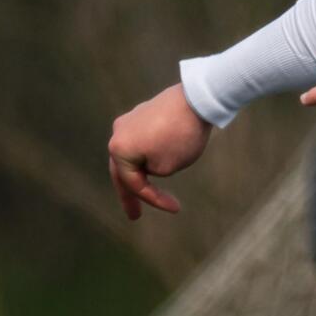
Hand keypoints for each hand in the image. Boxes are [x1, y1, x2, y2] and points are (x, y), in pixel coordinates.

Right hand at [108, 83, 211, 221]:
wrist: (197, 99)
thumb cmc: (182, 135)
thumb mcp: (167, 167)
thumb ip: (152, 172)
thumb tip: (150, 163)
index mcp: (118, 149)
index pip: (134, 183)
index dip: (154, 199)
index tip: (176, 208)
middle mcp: (118, 132)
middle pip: (123, 171)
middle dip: (131, 195)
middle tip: (135, 216)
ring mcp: (129, 121)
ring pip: (131, 155)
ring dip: (139, 174)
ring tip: (143, 191)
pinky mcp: (143, 114)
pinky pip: (140, 141)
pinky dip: (146, 157)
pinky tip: (151, 165)